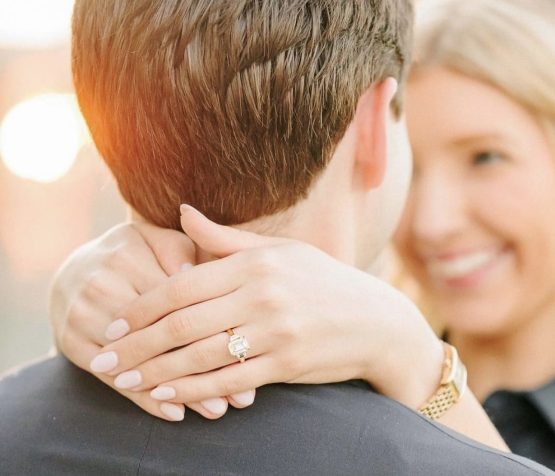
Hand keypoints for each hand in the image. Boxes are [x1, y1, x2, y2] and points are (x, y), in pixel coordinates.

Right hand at [49, 221, 237, 420]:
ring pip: (140, 361)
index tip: (248, 347)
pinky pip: (112, 377)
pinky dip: (145, 398)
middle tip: (238, 392)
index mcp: (128, 255)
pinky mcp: (71, 341)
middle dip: (202, 364)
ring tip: (215, 409)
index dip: (213, 323)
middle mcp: (101, 284)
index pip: (177, 298)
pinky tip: (174, 411)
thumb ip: (186, 252)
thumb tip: (197, 275)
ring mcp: (82, 315)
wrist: (78, 268)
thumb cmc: (137, 255)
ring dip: (179, 389)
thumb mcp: (161, 241)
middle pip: (160, 333)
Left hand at [91, 207, 442, 409]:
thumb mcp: (279, 250)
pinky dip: (194, 391)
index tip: (116, 323)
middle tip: (104, 361)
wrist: (374, 320)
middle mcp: (262, 294)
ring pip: (200, 356)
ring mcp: (275, 331)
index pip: (182, 285)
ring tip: (124, 382)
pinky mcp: (286, 364)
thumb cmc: (321, 280)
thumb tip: (181, 212)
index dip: (142, 306)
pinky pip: (230, 381)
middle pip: (182, 323)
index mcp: (255, 263)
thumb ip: (224, 236)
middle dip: (136, 345)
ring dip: (156, 372)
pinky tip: (166, 397)